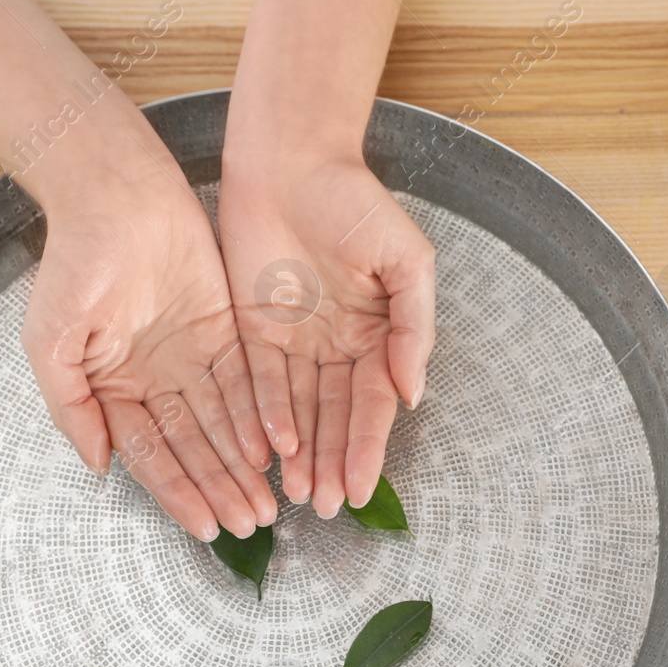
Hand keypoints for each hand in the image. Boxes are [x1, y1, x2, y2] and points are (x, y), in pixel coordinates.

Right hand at [20, 163, 277, 540]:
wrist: (115, 194)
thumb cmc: (75, 262)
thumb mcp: (51, 342)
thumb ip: (71, 406)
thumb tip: (98, 464)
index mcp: (113, 387)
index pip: (153, 454)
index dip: (179, 493)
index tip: (206, 528)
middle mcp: (155, 379)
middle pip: (194, 447)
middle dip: (221, 488)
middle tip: (251, 525)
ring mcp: (191, 356)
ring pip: (223, 423)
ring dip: (244, 465)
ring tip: (269, 503)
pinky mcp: (225, 329)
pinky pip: (245, 382)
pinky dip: (259, 418)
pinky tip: (273, 450)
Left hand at [217, 153, 434, 517]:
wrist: (292, 159)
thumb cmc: (356, 202)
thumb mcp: (407, 262)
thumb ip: (414, 329)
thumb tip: (413, 394)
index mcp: (378, 334)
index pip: (372, 406)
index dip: (367, 448)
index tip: (360, 489)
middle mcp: (337, 346)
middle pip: (333, 418)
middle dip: (330, 463)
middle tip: (324, 507)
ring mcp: (295, 341)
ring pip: (297, 411)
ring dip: (299, 454)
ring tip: (296, 495)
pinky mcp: (253, 329)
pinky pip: (259, 383)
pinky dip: (265, 417)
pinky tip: (270, 451)